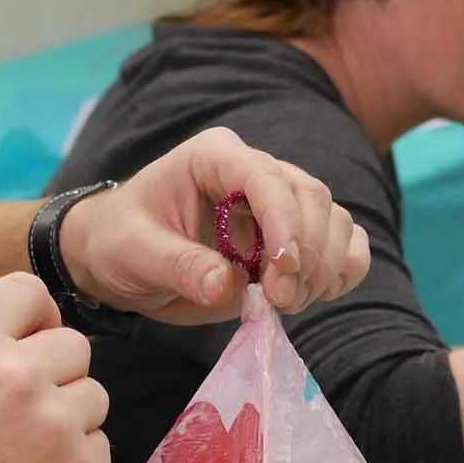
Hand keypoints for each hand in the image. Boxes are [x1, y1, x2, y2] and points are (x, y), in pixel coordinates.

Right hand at [0, 274, 109, 462]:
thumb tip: (29, 339)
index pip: (27, 291)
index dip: (36, 315)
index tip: (33, 339)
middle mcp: (20, 377)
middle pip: (74, 344)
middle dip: (58, 374)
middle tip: (27, 414)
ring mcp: (60, 424)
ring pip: (93, 396)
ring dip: (72, 420)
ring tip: (28, 458)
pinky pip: (100, 446)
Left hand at [56, 126, 370, 322]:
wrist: (121, 260)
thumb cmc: (120, 244)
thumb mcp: (135, 254)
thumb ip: (181, 267)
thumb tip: (230, 285)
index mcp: (214, 158)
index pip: (265, 178)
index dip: (284, 221)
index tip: (283, 269)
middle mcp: (254, 173)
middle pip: (311, 199)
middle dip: (306, 254)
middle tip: (279, 300)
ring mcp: (279, 205)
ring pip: (334, 220)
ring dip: (324, 267)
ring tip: (286, 303)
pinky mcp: (292, 239)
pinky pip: (342, 243)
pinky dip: (343, 270)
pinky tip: (319, 293)